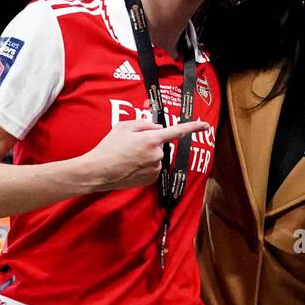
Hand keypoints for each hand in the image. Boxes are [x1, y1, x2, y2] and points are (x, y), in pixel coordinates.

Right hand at [79, 118, 209, 192]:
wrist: (99, 171)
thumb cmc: (109, 147)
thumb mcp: (124, 126)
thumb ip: (144, 124)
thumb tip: (157, 128)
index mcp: (151, 139)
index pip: (177, 131)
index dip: (193, 127)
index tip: (205, 125)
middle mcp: (157, 155)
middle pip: (160, 145)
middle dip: (149, 143)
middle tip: (130, 145)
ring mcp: (155, 169)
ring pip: (156, 157)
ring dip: (146, 155)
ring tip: (127, 157)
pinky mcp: (151, 180)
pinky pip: (152, 169)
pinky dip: (144, 167)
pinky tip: (130, 167)